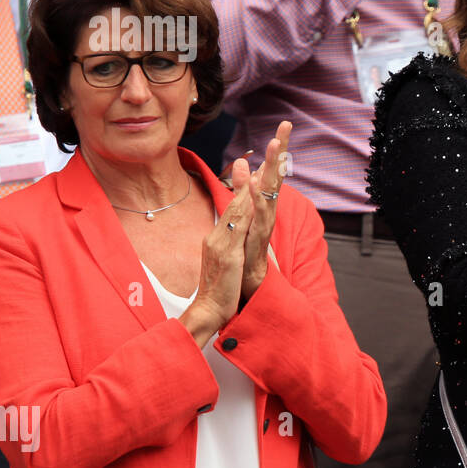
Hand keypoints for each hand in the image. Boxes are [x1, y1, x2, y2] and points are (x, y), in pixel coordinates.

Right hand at [182, 159, 254, 341]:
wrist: (206, 311)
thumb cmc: (218, 290)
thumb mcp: (225, 262)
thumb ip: (229, 246)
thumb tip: (235, 234)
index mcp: (218, 237)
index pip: (234, 207)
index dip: (245, 187)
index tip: (256, 166)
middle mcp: (216, 236)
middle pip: (235, 203)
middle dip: (248, 178)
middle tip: (256, 156)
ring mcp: (220, 244)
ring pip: (236, 211)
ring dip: (248, 187)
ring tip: (260, 167)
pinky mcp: (227, 255)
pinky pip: (237, 229)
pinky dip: (245, 212)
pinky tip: (253, 199)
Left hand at [240, 121, 292, 302]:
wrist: (237, 295)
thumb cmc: (240, 261)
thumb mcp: (239, 223)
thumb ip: (242, 194)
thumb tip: (243, 166)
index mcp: (259, 210)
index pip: (268, 176)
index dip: (275, 153)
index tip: (282, 127)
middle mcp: (264, 217)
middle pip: (273, 180)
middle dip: (279, 154)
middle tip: (285, 127)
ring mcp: (261, 230)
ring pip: (268, 195)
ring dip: (272, 171)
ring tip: (275, 147)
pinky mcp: (255, 244)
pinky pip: (257, 219)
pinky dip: (258, 201)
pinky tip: (258, 185)